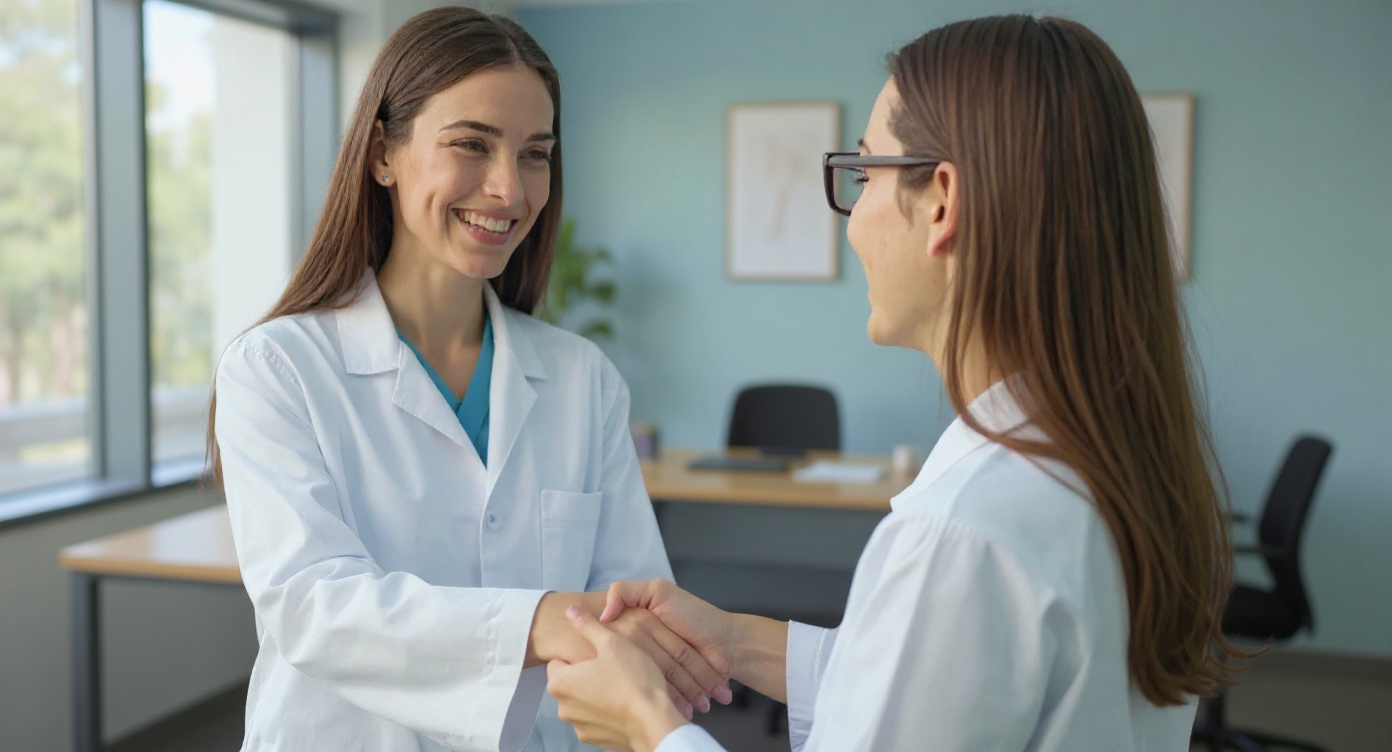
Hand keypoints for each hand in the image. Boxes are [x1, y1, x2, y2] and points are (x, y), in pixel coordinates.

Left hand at [528, 592, 727, 718]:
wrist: (656, 722)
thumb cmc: (633, 679)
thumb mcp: (613, 643)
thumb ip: (588, 626)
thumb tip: (569, 611)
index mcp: (559, 683)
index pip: (558, 661)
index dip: (578, 653)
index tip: (599, 654)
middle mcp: (563, 709)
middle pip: (570, 682)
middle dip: (587, 674)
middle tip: (613, 667)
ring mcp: (580, 728)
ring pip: (584, 702)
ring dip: (596, 694)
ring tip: (622, 685)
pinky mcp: (596, 741)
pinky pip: (597, 720)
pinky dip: (607, 712)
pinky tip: (626, 704)